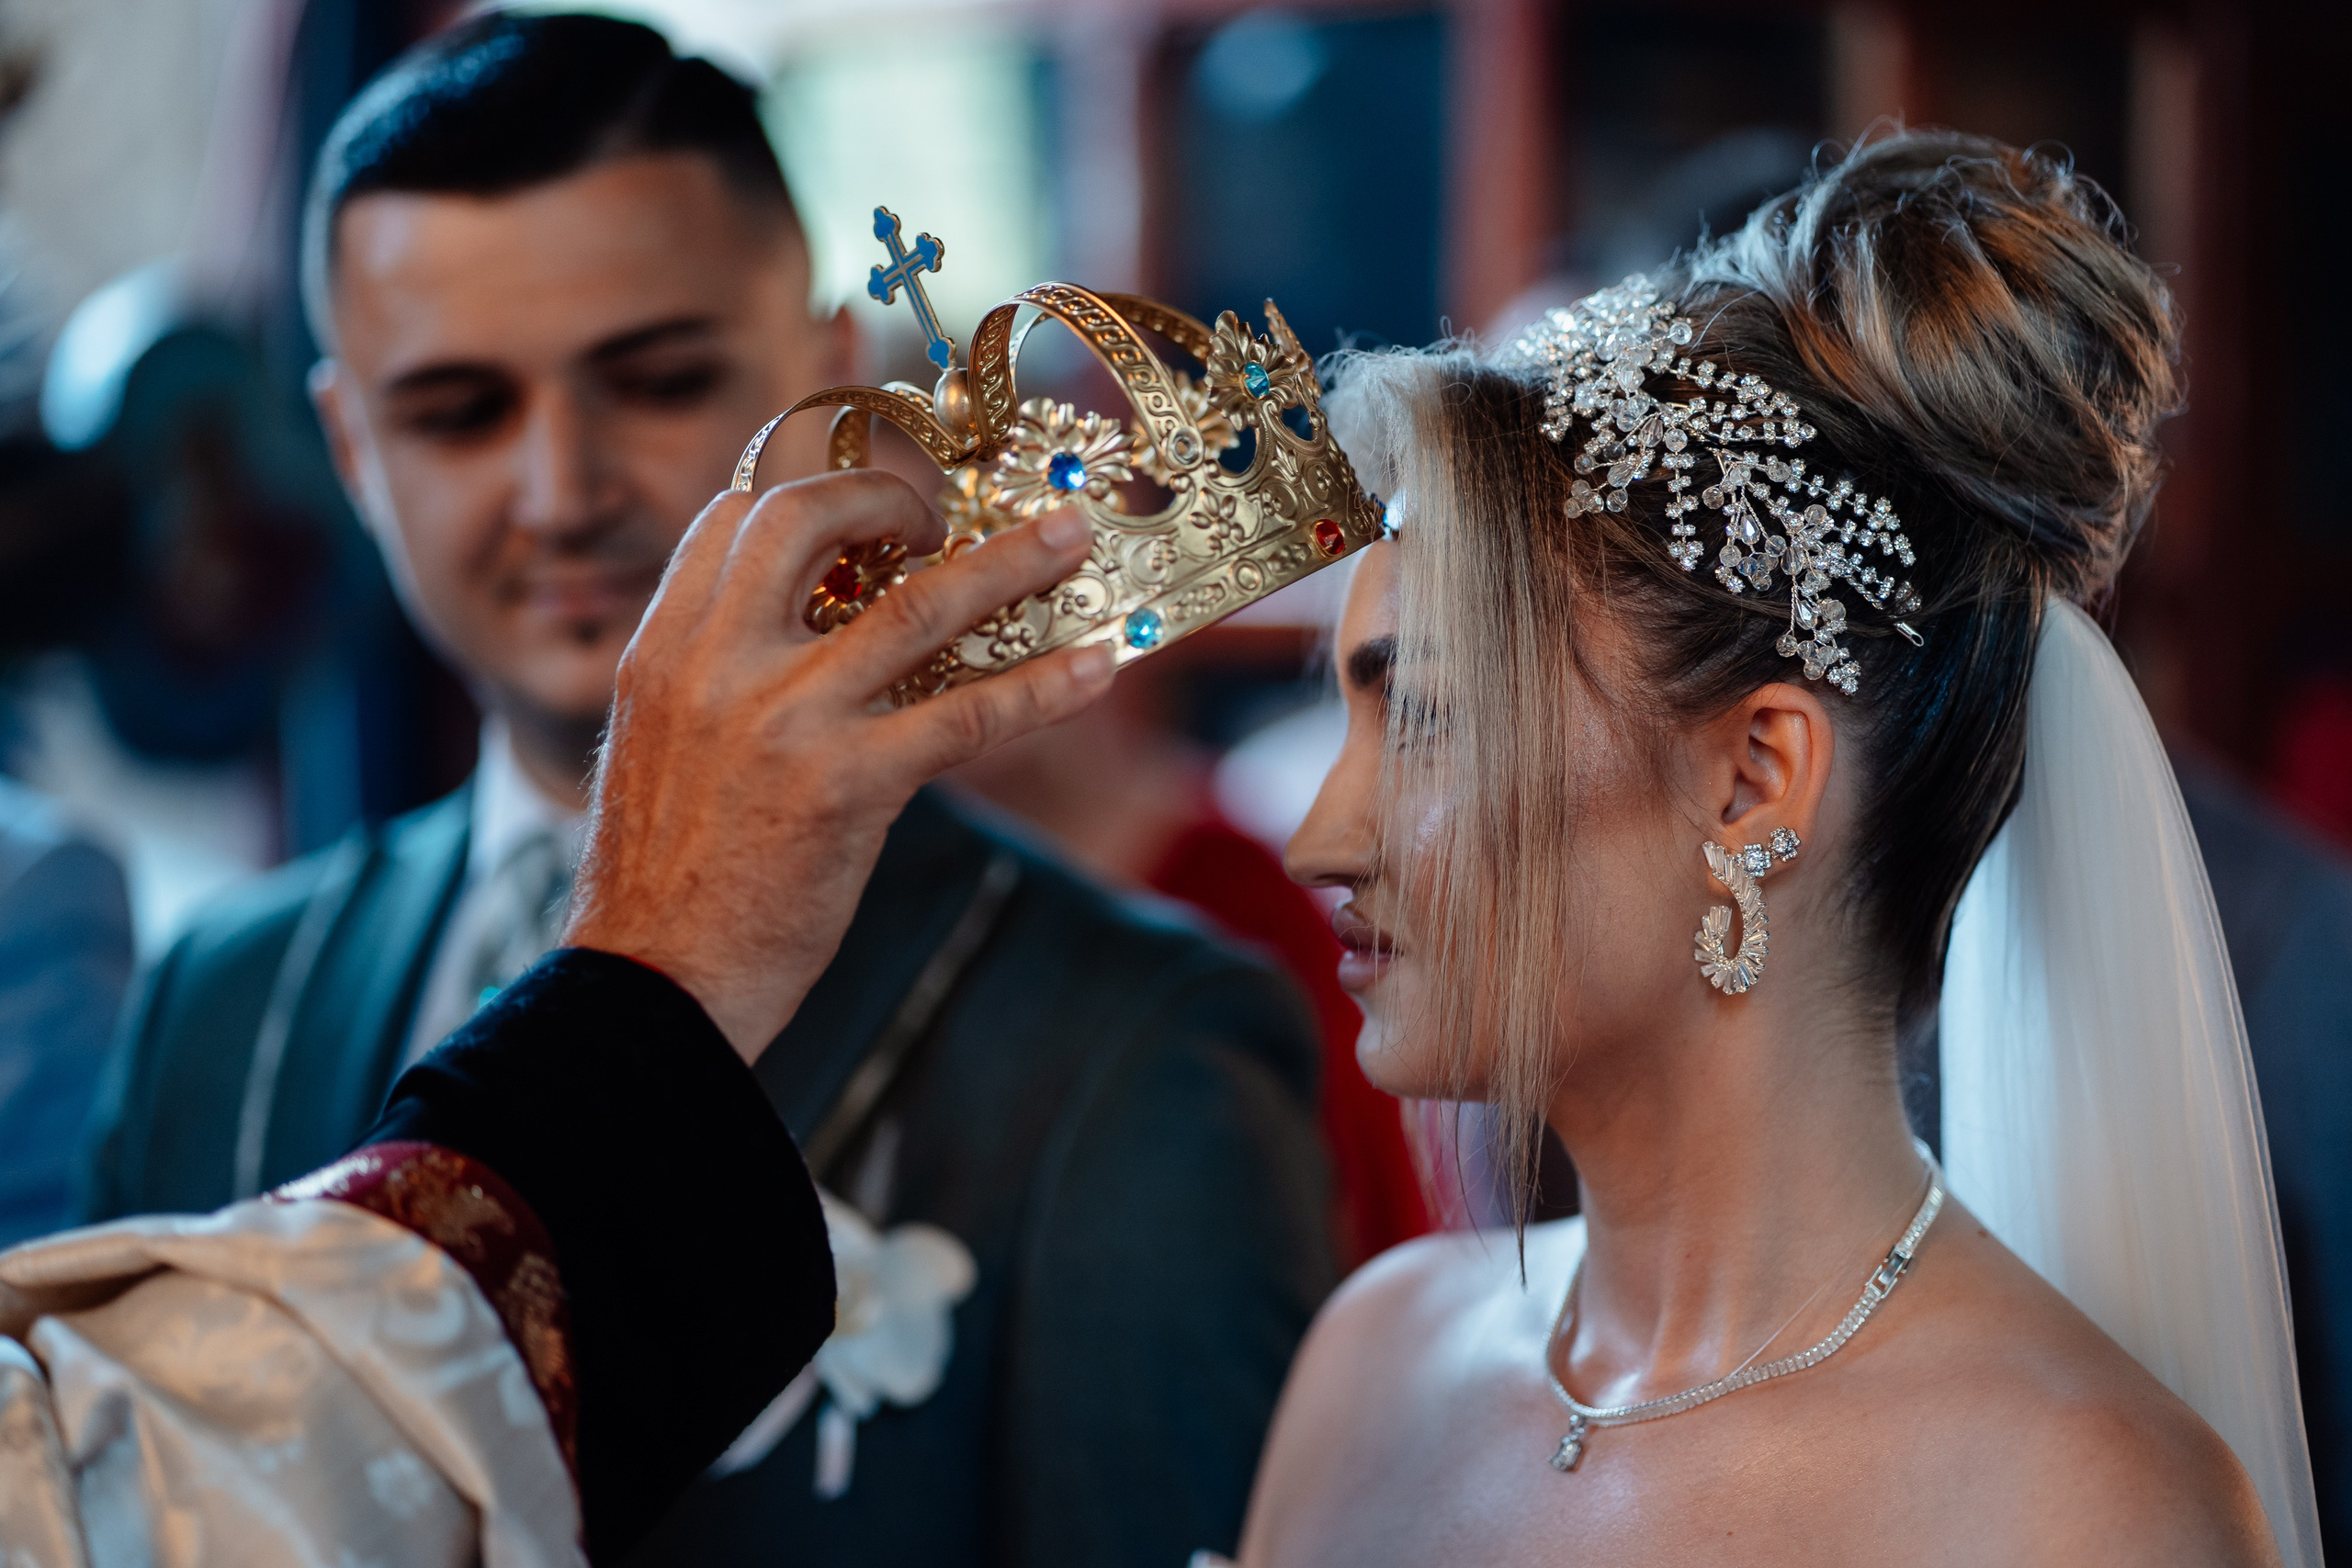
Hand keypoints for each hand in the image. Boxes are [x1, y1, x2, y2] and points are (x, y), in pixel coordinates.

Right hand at [565, 469, 1110, 1058]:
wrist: (655, 982)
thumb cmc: (662, 883)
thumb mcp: (655, 749)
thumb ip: (711, 682)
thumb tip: (792, 642)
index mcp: (663, 651)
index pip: (732, 519)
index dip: (808, 493)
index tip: (862, 506)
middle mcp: (716, 665)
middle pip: (810, 520)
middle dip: (890, 493)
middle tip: (943, 520)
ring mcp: (787, 720)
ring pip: (917, 605)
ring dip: (1009, 562)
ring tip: (1068, 539)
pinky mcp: (850, 786)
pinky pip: (969, 715)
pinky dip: (1043, 686)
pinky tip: (1094, 669)